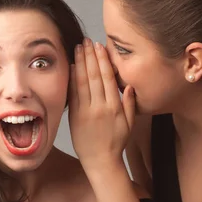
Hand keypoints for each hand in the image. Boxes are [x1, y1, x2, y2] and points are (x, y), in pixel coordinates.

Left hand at [68, 38, 135, 173]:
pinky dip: (72, 79)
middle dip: (90, 56)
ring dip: (80, 63)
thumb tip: (129, 85)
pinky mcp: (75, 116)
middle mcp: (100, 107)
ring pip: (82, 82)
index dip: (103, 60)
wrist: (100, 161)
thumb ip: (129, 104)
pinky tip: (72, 66)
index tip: (100, 47)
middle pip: (94, 76)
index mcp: (114, 107)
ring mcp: (86, 111)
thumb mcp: (129, 124)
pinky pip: (73, 94)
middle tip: (86, 41)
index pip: (108, 78)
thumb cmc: (116, 142)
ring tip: (78, 48)